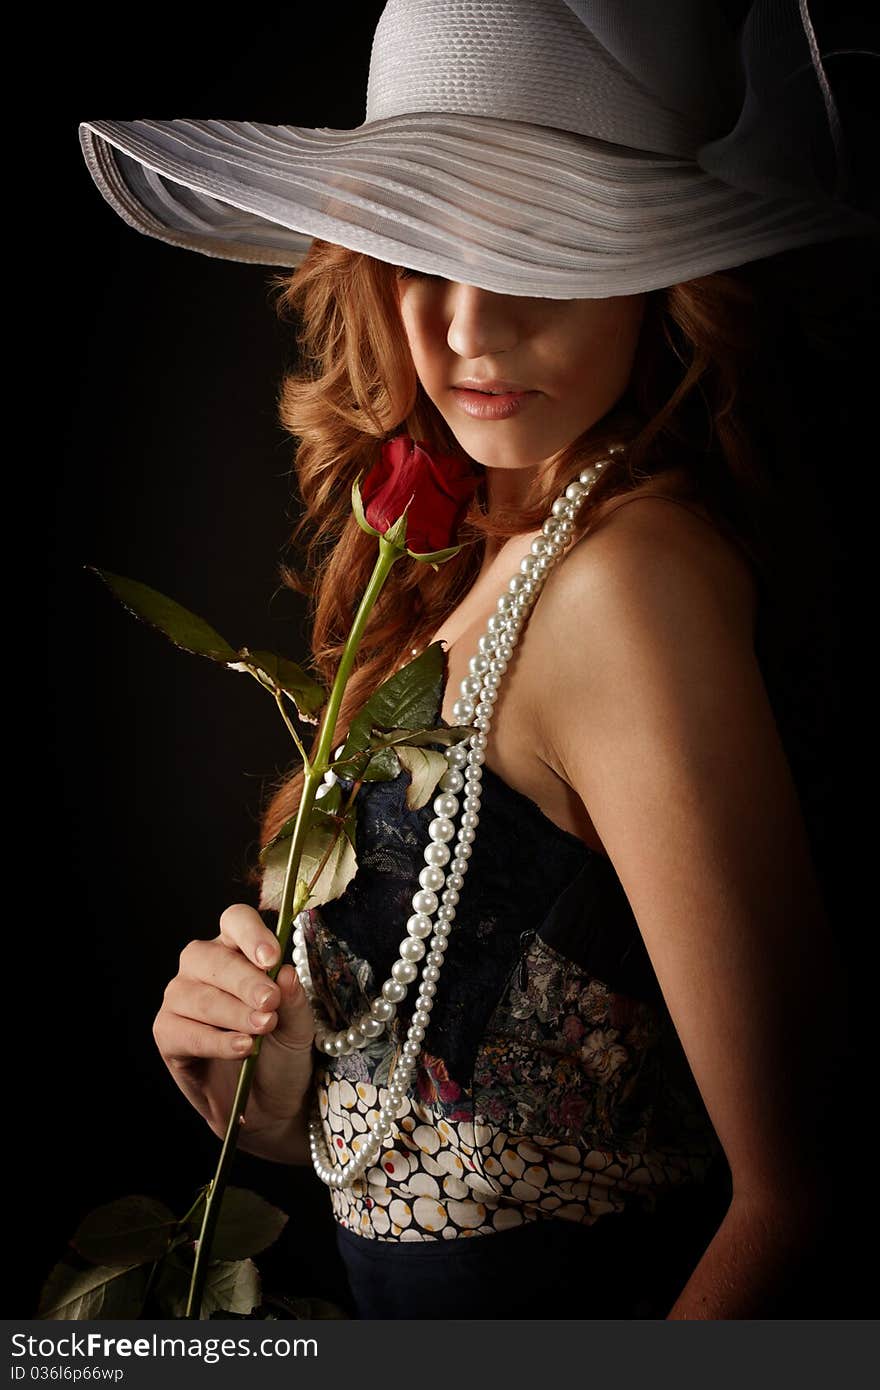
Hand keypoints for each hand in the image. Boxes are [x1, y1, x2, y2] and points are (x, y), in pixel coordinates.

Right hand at [153, 903, 315, 1149]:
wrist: (268, 1104)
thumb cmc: (281, 1052)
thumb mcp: (299, 1026)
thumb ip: (293, 999)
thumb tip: (284, 972)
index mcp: (237, 949)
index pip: (236, 921)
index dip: (251, 935)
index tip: (271, 958)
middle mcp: (203, 966)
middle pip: (212, 957)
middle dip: (244, 980)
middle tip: (269, 1002)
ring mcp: (181, 998)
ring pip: (197, 995)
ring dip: (232, 1012)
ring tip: (261, 1029)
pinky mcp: (168, 1033)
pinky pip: (183, 1030)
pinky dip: (214, 1040)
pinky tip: (241, 1049)